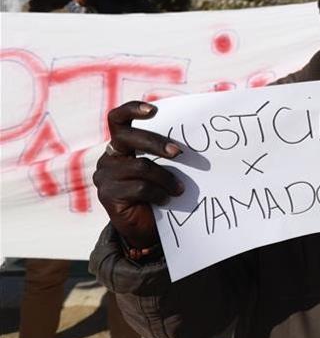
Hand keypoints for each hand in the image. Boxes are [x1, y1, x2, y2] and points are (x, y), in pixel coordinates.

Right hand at [93, 101, 184, 247]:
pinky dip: (159, 193)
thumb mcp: (163, 167)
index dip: (132, 110)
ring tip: (180, 189)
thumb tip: (196, 136)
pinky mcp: (107, 195)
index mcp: (122, 144)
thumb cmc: (160, 190)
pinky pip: (139, 188)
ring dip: (166, 177)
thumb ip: (167, 151)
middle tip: (178, 152)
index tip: (154, 110)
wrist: (146, 228)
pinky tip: (166, 200)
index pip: (118, 119)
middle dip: (156, 143)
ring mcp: (105, 175)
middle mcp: (110, 156)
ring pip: (140, 166)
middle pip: (128, 138)